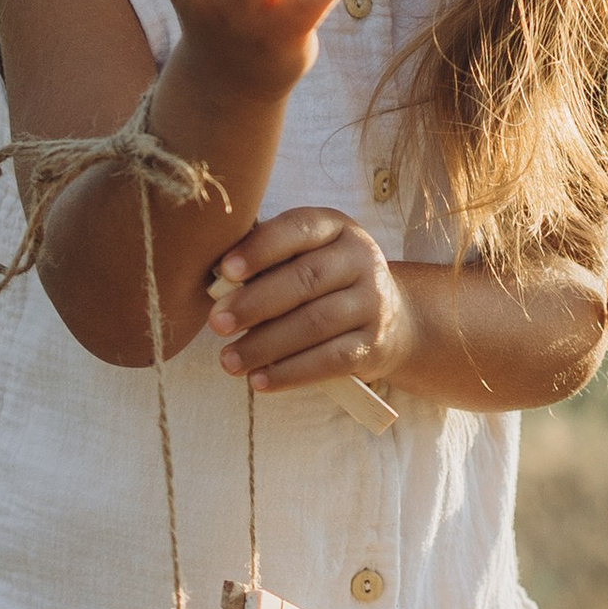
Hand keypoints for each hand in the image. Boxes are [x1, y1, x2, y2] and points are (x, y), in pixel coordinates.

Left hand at [208, 208, 406, 394]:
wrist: (390, 319)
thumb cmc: (324, 283)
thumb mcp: (305, 257)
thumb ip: (268, 262)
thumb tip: (217, 286)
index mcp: (336, 228)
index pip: (298, 229)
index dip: (260, 248)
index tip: (224, 270)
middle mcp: (361, 260)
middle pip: (306, 279)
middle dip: (255, 303)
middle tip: (216, 323)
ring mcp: (373, 303)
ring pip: (315, 323)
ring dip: (266, 344)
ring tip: (229, 360)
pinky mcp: (374, 344)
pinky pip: (330, 360)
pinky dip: (291, 372)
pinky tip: (260, 380)